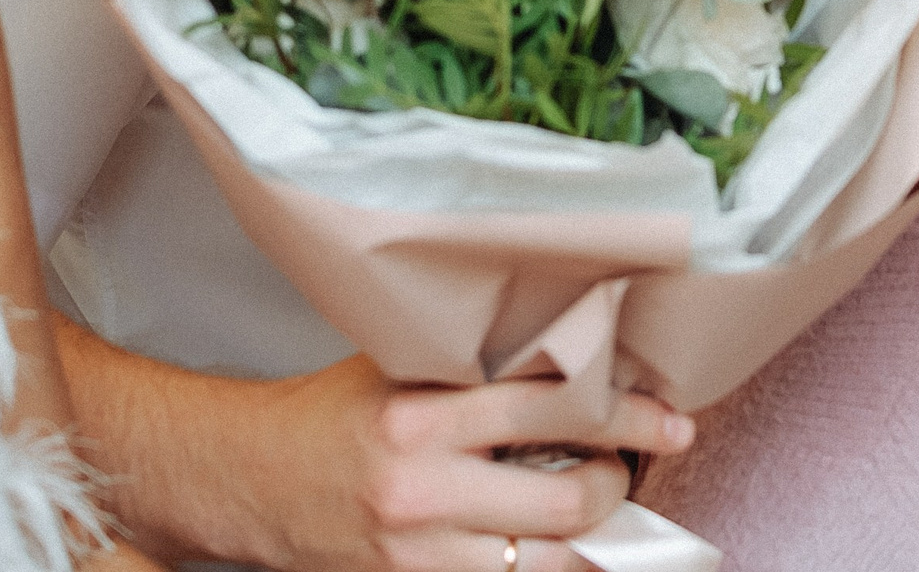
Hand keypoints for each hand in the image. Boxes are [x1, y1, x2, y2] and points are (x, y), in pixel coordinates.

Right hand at [242, 354, 695, 571]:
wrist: (248, 480)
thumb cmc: (326, 416)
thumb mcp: (398, 370)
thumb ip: (477, 372)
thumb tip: (579, 367)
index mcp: (421, 414)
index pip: (553, 407)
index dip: (627, 414)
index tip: (670, 419)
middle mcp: (422, 488)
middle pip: (569, 499)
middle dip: (617, 485)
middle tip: (623, 467)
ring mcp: (419, 553)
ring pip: (550, 561)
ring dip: (588, 538)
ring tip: (592, 508)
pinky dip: (541, 567)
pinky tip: (544, 544)